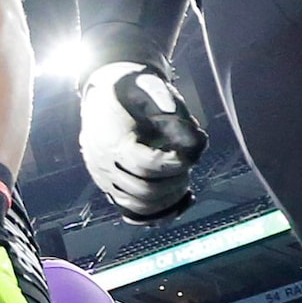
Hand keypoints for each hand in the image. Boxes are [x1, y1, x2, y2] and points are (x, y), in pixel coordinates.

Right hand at [77, 61, 202, 221]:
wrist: (104, 92)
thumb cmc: (132, 90)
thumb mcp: (152, 90)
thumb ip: (175, 113)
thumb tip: (198, 141)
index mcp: (112, 140)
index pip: (145, 165)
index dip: (173, 164)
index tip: (190, 157)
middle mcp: (103, 164)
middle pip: (143, 190)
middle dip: (174, 183)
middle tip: (188, 168)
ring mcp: (104, 178)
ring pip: (138, 205)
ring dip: (167, 199)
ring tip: (183, 182)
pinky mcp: (109, 186)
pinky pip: (132, 211)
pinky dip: (157, 212)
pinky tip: (179, 201)